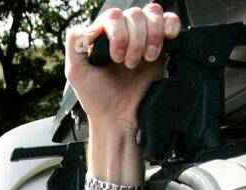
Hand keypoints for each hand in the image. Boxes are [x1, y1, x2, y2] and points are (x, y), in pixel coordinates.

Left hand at [65, 3, 181, 127]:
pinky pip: (170, 21)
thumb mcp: (75, 71)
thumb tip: (93, 27)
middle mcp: (124, 33)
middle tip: (130, 64)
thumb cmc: (97, 98)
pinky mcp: (161, 46)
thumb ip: (75, 43)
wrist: (119, 118)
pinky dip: (170, 25)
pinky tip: (167, 38)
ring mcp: (143, 38)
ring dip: (151, 36)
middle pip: (134, 14)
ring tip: (147, 58)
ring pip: (152, 14)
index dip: (118, 34)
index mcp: (103, 35)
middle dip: (134, 41)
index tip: (116, 58)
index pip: (114, 16)